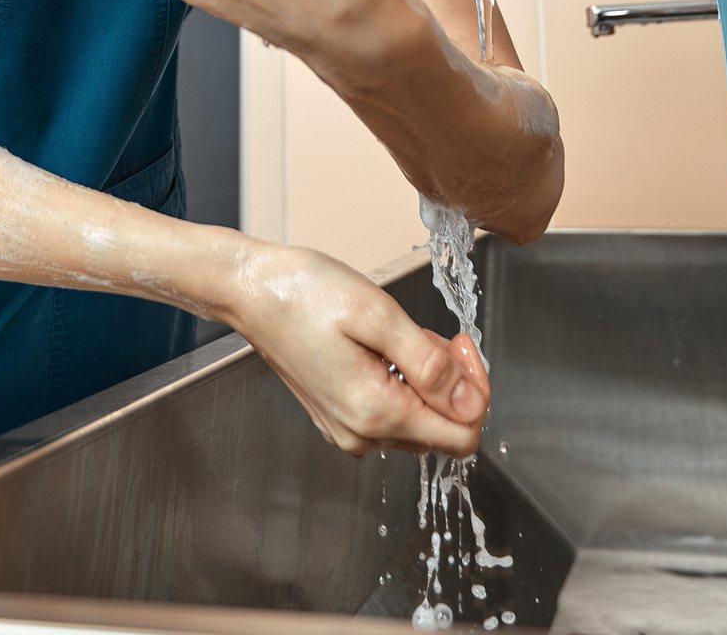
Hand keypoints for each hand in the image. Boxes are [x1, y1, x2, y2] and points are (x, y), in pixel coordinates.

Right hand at [230, 240, 489, 457]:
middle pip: (443, 430)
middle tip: (430, 330)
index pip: (463, 436)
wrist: (252, 290)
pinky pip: (391, 412)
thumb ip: (429, 364)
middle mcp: (362, 436)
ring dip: (426, 379)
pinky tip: (382, 345)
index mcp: (375, 415)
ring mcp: (347, 429)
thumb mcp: (377, 315)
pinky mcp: (338, 416)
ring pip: (419, 420)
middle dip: (451, 381)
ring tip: (398, 333)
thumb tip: (471, 402)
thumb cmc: (307, 293)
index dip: (474, 390)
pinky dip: (402, 381)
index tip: (458, 343)